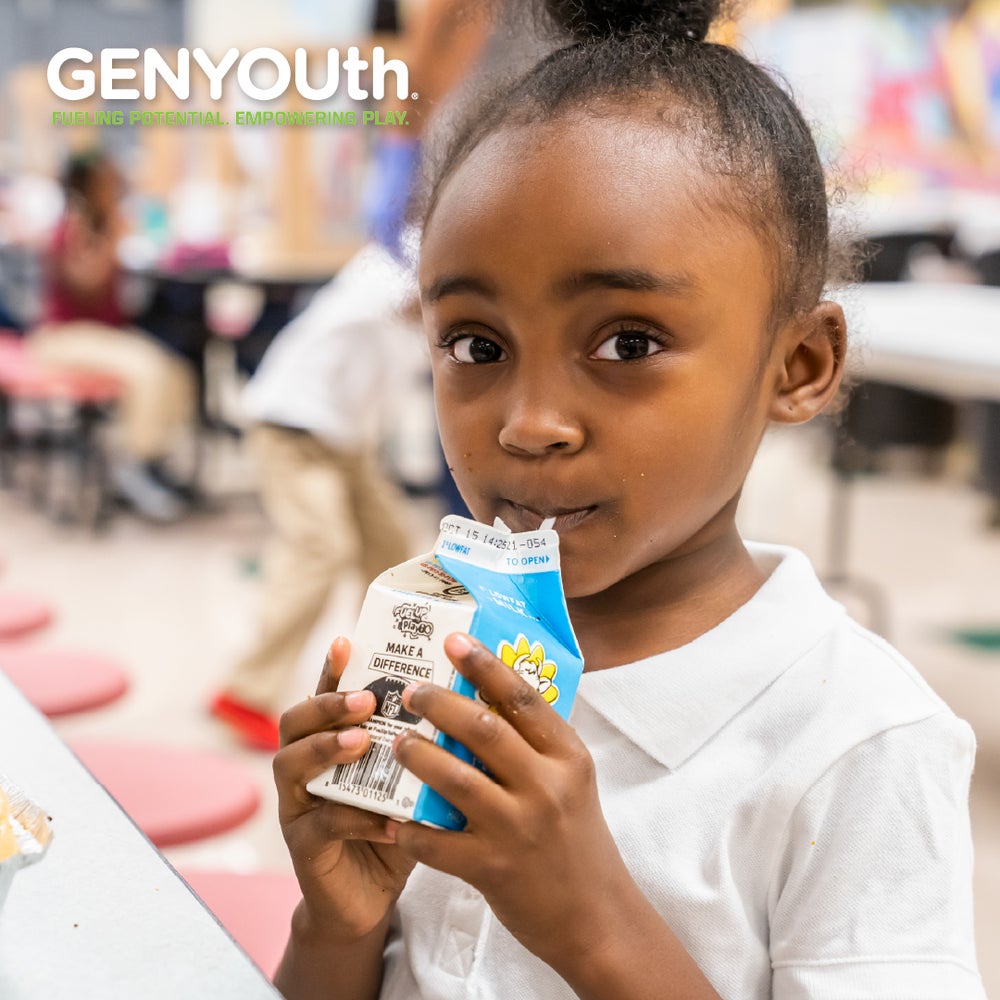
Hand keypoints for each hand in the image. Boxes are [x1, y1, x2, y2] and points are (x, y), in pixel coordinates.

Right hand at [273, 638, 416, 940]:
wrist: (368, 898)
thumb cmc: (394, 825)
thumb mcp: (410, 779)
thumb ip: (425, 744)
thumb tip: (473, 701)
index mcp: (330, 741)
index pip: (325, 695)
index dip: (332, 668)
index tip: (348, 641)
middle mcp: (304, 766)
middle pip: (295, 721)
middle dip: (327, 705)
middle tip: (365, 698)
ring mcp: (297, 805)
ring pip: (293, 765)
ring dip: (327, 749)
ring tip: (362, 742)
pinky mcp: (303, 847)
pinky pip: (322, 825)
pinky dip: (356, 819)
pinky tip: (390, 820)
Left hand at [387, 633, 633, 971]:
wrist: (595, 917)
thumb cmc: (576, 839)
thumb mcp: (570, 782)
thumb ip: (537, 744)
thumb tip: (491, 693)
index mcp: (568, 757)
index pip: (523, 698)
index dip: (485, 665)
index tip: (454, 641)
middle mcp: (545, 787)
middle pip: (484, 729)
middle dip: (439, 703)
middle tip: (410, 690)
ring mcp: (517, 829)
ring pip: (455, 778)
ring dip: (418, 755)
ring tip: (397, 741)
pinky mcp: (492, 869)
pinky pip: (437, 842)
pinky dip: (410, 828)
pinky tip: (389, 818)